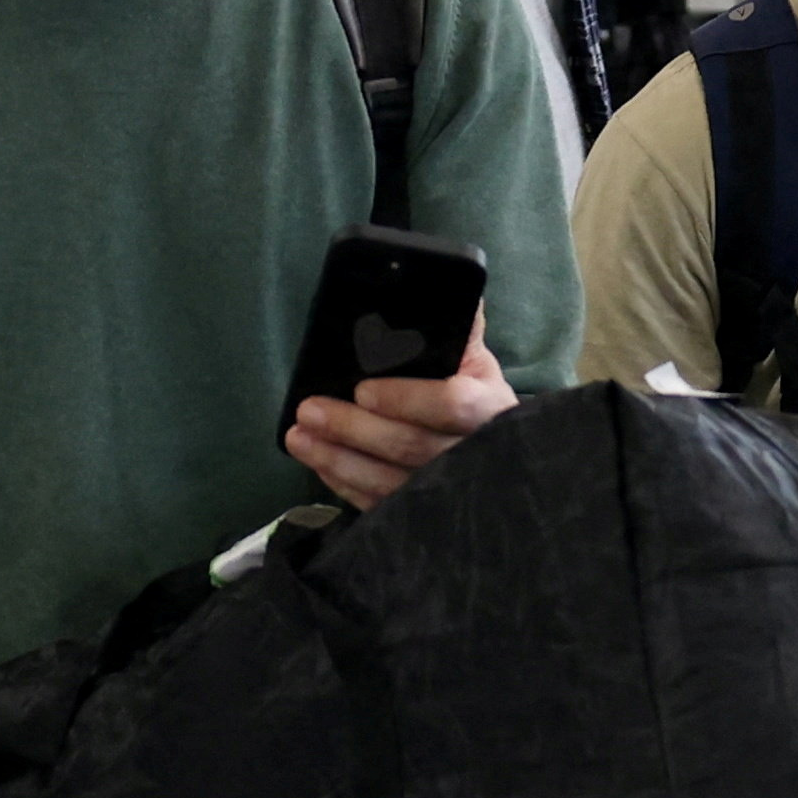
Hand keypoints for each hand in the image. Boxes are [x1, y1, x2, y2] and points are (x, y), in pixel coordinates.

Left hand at [285, 330, 519, 510]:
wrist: (498, 451)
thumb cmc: (476, 396)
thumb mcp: (474, 361)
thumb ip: (459, 329)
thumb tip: (441, 283)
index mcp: (490, 408)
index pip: (452, 405)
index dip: (407, 399)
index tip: (363, 389)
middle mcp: (473, 455)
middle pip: (410, 447)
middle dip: (353, 429)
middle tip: (309, 410)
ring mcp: (447, 491)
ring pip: (389, 482)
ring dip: (338, 459)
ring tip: (299, 437)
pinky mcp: (422, 515)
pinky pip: (378, 504)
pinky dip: (344, 484)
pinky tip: (318, 462)